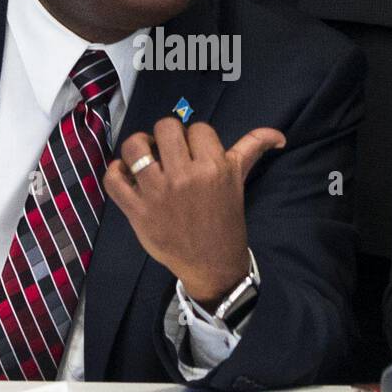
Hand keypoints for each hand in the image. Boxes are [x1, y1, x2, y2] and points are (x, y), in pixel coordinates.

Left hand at [103, 117, 283, 308]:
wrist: (212, 263)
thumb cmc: (225, 219)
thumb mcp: (239, 182)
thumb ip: (252, 150)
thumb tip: (278, 135)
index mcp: (214, 167)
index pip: (197, 128)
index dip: (194, 137)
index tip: (194, 152)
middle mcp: (185, 176)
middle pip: (165, 127)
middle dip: (166, 135)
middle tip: (168, 152)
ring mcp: (157, 193)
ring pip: (135, 147)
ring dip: (137, 147)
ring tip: (143, 158)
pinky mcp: (136, 210)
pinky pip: (113, 179)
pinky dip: (114, 172)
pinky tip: (125, 175)